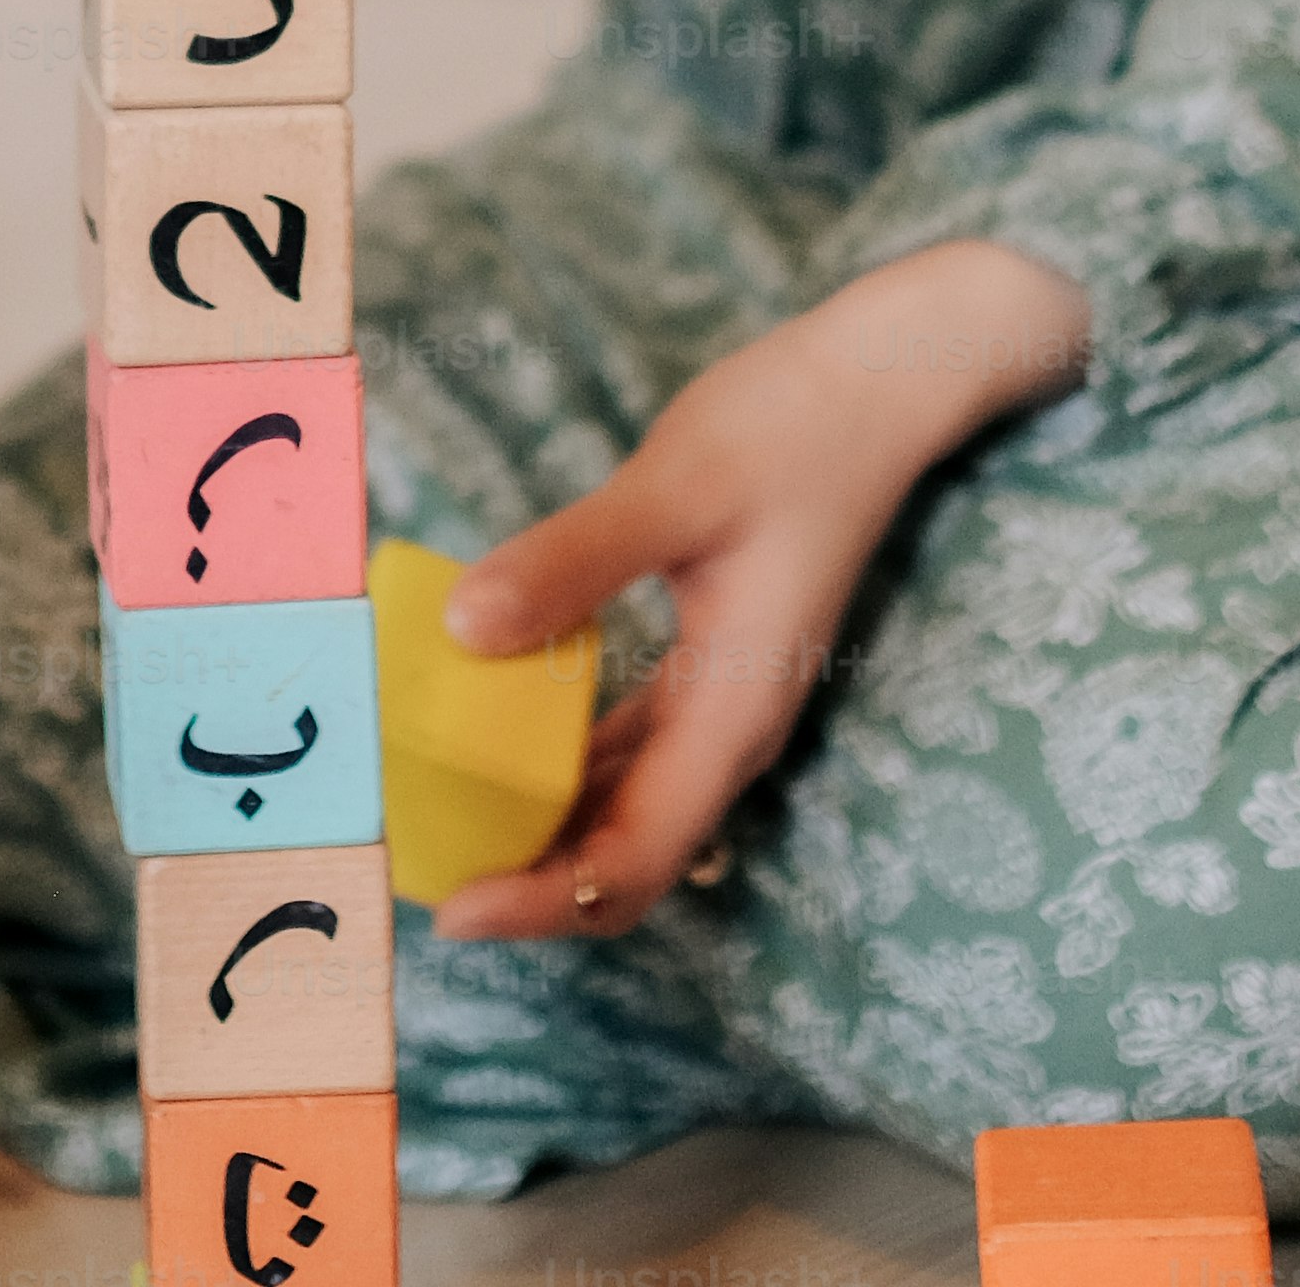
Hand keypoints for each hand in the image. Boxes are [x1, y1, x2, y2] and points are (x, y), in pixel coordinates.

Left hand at [424, 241, 1092, 941]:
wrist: (877, 387)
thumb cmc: (788, 429)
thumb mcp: (672, 488)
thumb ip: (572, 562)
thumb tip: (464, 629)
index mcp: (733, 718)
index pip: (637, 857)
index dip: (546, 901)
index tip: (455, 911)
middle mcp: (730, 732)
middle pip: (628, 853)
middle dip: (531, 880)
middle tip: (423, 867)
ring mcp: (721, 701)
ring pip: (626, 805)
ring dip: (542, 826)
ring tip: (440, 817)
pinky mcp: (707, 662)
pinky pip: (625, 744)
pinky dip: (560, 758)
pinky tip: (491, 729)